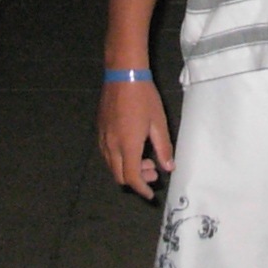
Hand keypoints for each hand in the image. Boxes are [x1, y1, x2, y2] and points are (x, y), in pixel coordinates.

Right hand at [98, 78, 172, 199]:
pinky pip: (107, 154)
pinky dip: (119, 159)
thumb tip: (168, 167)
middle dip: (136, 180)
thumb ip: (163, 147)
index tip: (151, 194)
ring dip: (127, 169)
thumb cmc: (144, 96)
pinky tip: (132, 148)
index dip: (142, 189)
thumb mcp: (158, 122)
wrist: (123, 74)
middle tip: (153, 172)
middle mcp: (111, 145)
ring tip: (145, 158)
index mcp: (127, 145)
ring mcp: (103, 137)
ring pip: (112, 166)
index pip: (132, 178)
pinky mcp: (99, 130)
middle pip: (119, 176)